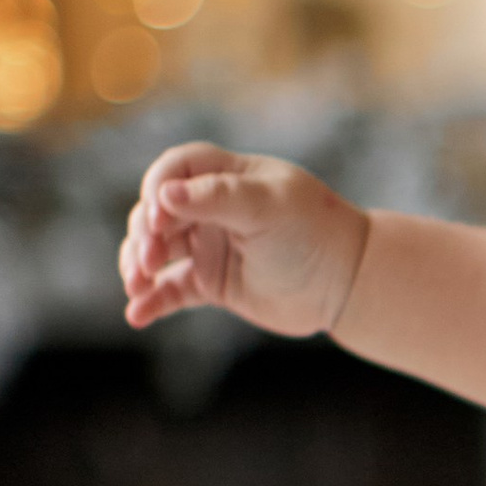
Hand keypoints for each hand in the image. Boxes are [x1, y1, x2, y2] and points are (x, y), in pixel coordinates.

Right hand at [119, 142, 370, 339]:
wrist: (348, 283)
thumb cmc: (315, 232)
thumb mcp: (269, 206)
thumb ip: (217, 198)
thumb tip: (163, 195)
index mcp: (228, 177)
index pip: (176, 170)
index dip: (158, 189)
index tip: (158, 219)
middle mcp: (212, 209)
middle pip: (157, 213)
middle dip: (144, 235)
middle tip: (148, 262)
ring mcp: (210, 246)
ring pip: (156, 251)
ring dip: (138, 266)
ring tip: (136, 287)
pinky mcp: (212, 283)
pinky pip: (172, 291)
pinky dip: (152, 301)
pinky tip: (137, 315)